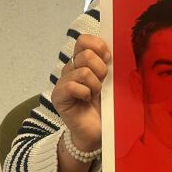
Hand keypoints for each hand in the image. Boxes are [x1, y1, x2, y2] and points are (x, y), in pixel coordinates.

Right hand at [52, 34, 109, 151]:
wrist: (97, 131)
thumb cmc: (106, 104)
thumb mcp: (112, 80)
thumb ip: (110, 64)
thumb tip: (114, 49)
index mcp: (84, 61)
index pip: (84, 40)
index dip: (98, 47)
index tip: (108, 60)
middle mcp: (71, 68)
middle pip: (85, 54)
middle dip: (101, 69)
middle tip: (103, 83)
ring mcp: (62, 81)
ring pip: (83, 71)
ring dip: (95, 85)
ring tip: (95, 94)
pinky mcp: (58, 96)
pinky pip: (73, 86)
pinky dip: (85, 93)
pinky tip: (86, 101)